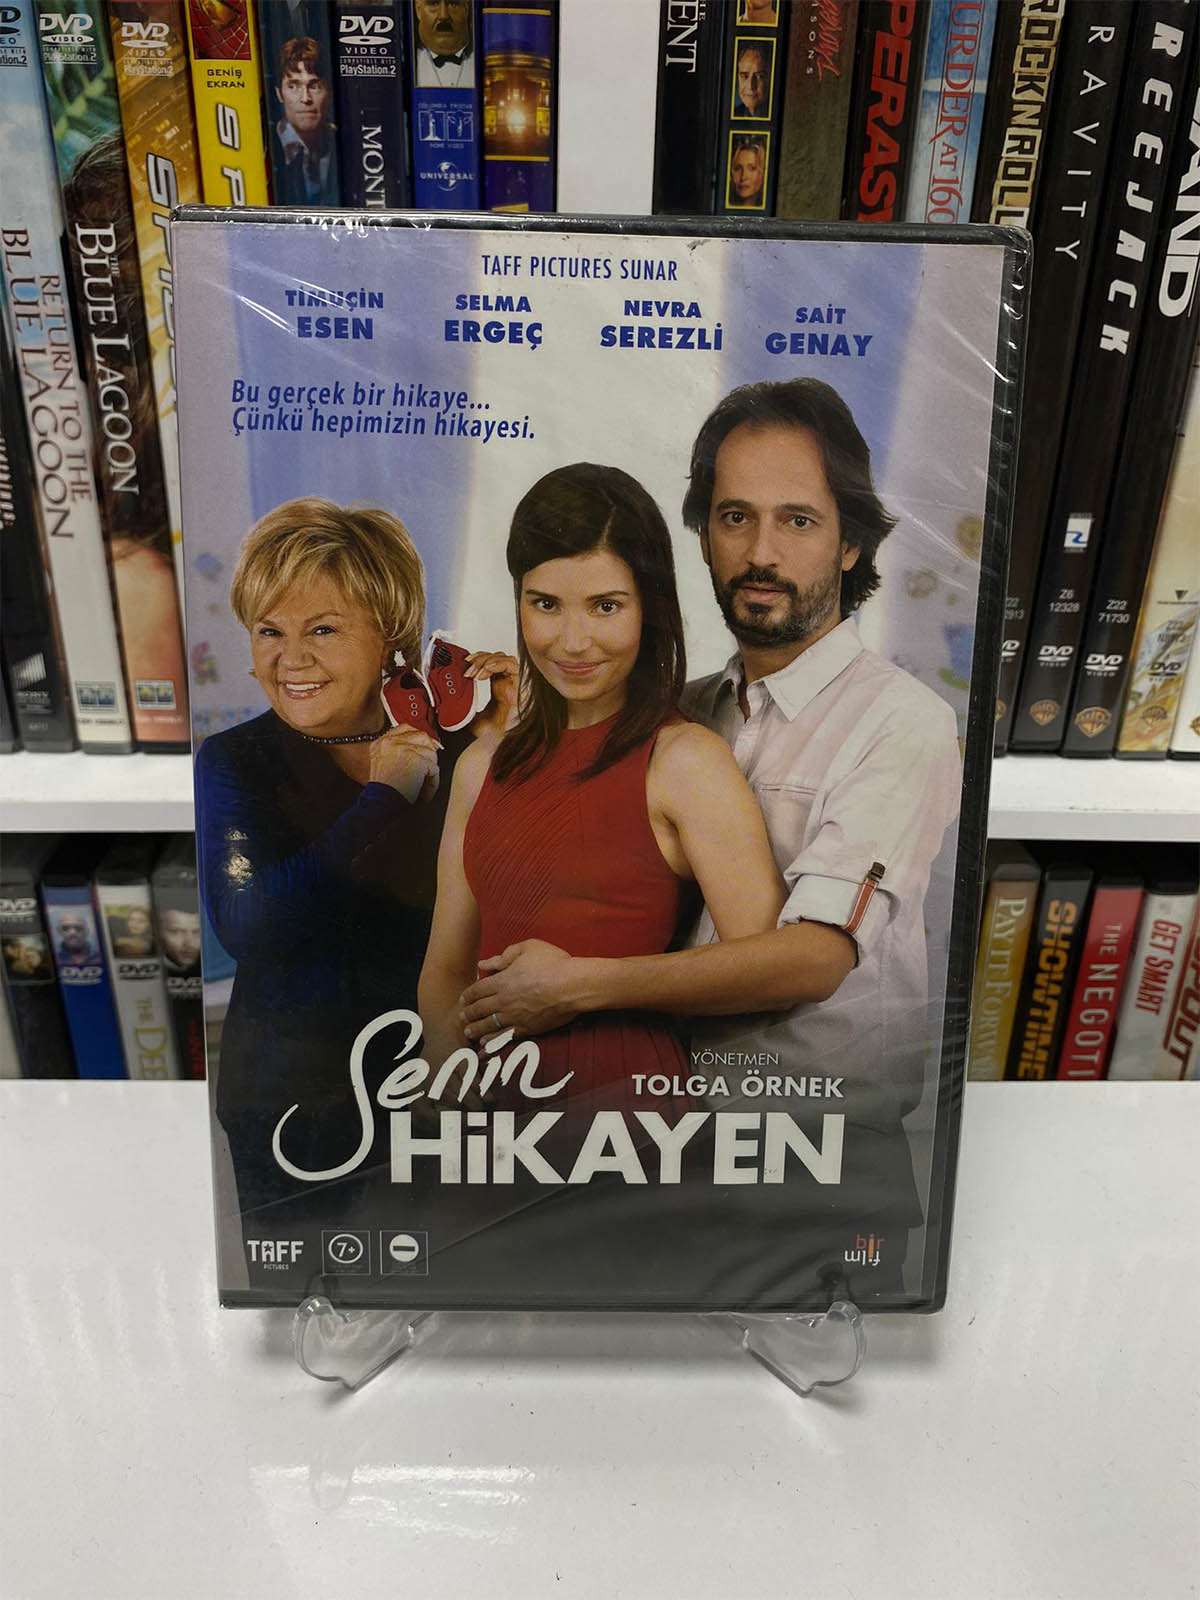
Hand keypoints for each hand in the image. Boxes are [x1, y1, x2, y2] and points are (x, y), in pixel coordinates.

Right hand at [368, 726, 439, 801]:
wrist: (380, 803)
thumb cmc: (382, 791)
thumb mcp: (382, 764)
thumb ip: (397, 751)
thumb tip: (421, 747)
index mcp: (382, 742)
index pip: (406, 728)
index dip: (417, 738)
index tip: (423, 748)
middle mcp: (392, 742)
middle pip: (422, 737)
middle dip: (428, 752)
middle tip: (428, 769)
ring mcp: (405, 749)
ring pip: (431, 753)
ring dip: (431, 771)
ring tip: (423, 784)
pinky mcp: (417, 760)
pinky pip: (434, 769)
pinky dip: (432, 783)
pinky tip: (424, 792)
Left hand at [459, 939, 583, 1039]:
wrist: (573, 986)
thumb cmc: (554, 963)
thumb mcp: (528, 948)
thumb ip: (504, 956)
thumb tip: (484, 963)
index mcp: (502, 980)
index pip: (477, 990)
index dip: (467, 996)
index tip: (463, 1000)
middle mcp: (504, 1000)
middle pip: (479, 1010)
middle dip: (468, 1014)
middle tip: (462, 1018)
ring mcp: (514, 1017)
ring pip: (487, 1026)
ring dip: (475, 1030)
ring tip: (469, 1033)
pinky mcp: (527, 1029)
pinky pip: (503, 1037)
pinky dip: (492, 1041)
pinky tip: (486, 1043)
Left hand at [465, 651, 518, 738]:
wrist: (498, 743)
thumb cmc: (490, 735)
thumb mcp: (470, 716)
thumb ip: (463, 706)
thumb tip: (446, 703)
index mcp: (497, 688)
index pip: (490, 663)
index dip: (477, 659)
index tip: (463, 664)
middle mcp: (507, 683)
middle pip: (496, 657)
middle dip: (479, 658)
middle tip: (467, 669)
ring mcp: (513, 684)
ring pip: (504, 658)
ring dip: (486, 660)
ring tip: (474, 673)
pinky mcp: (519, 686)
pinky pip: (512, 665)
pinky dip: (497, 663)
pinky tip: (484, 673)